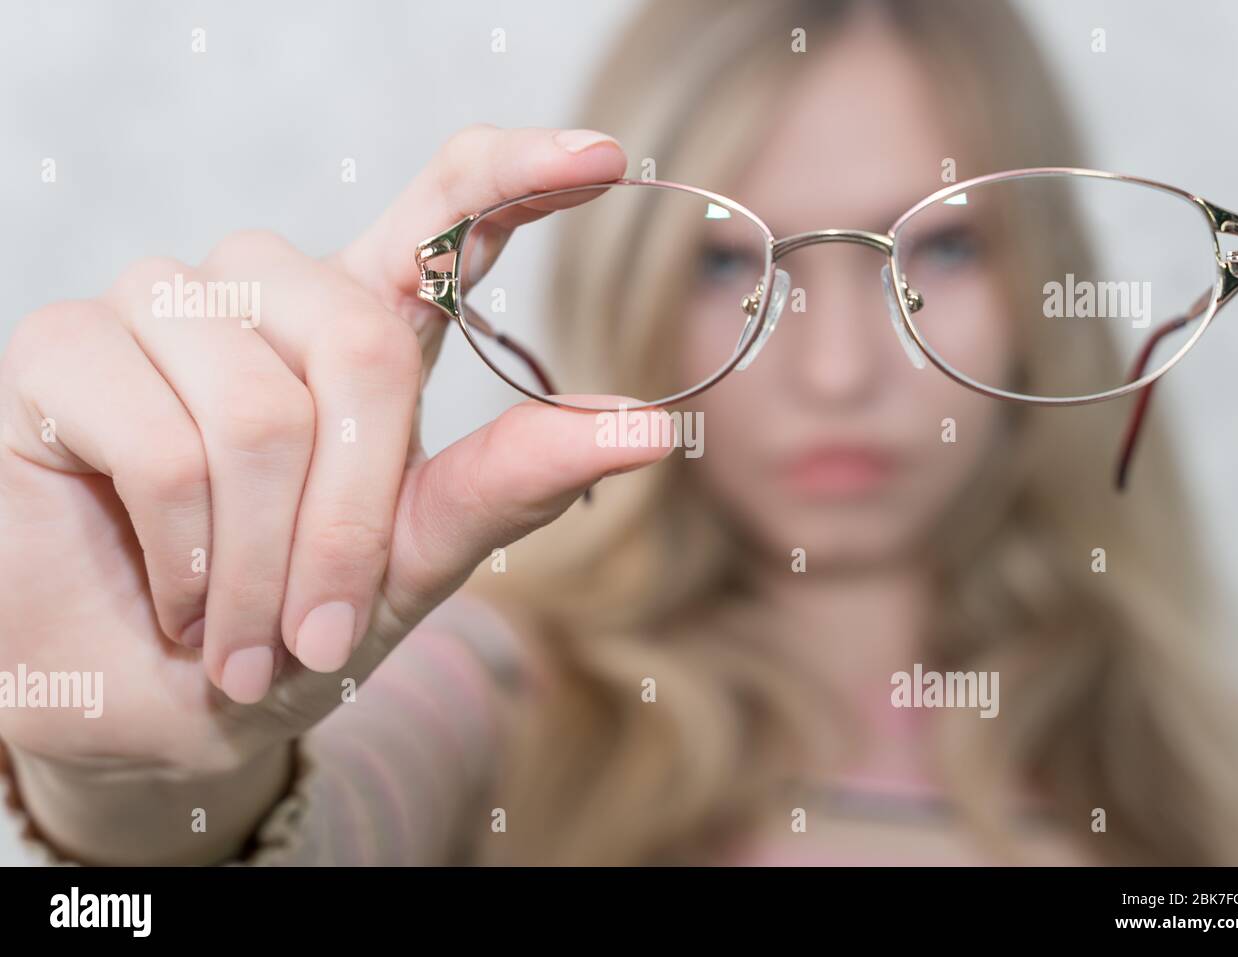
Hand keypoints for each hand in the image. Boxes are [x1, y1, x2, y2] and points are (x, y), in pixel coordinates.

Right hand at [0, 125, 668, 860]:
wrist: (157, 706)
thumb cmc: (295, 626)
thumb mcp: (415, 557)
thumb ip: (513, 481)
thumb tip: (650, 428)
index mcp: (360, 326)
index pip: (441, 210)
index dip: (517, 174)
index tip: (605, 160)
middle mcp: (264, 293)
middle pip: (360, 344)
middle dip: (353, 524)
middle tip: (321, 635)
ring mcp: (158, 307)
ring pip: (259, 413)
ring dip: (266, 565)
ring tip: (244, 640)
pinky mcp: (62, 348)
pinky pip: (164, 447)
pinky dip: (191, 562)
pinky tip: (179, 603)